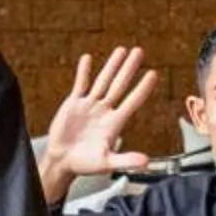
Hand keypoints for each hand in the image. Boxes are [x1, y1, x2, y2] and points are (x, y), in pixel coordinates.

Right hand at [41, 47, 156, 197]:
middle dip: (129, 68)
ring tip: (121, 50)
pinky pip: (80, 84)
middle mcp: (105, 111)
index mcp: (115, 123)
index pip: (132, 101)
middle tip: (140, 51)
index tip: (153, 73)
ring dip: (111, 65)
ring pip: (103, 81)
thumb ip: (126, 161)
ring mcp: (90, 106)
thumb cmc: (85, 165)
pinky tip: (88, 58)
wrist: (62, 162)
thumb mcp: (107, 163)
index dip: (143, 88)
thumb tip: (147, 162)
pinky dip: (84, 71)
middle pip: (120, 85)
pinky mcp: (74, 104)